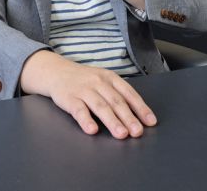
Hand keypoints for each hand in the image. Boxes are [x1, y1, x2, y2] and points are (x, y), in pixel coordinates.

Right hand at [20, 50, 156, 138]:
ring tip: (121, 134)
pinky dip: (86, 120)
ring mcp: (83, 90)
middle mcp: (98, 82)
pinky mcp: (69, 98)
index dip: (140, 107)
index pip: (128, 93)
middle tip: (137, 131)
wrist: (56, 71)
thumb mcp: (103, 80)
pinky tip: (92, 130)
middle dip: (128, 117)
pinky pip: (79, 110)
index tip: (150, 122)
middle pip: (116, 101)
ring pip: (100, 106)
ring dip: (112, 121)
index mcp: (110, 77)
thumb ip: (117, 94)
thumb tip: (137, 115)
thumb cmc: (84, 80)